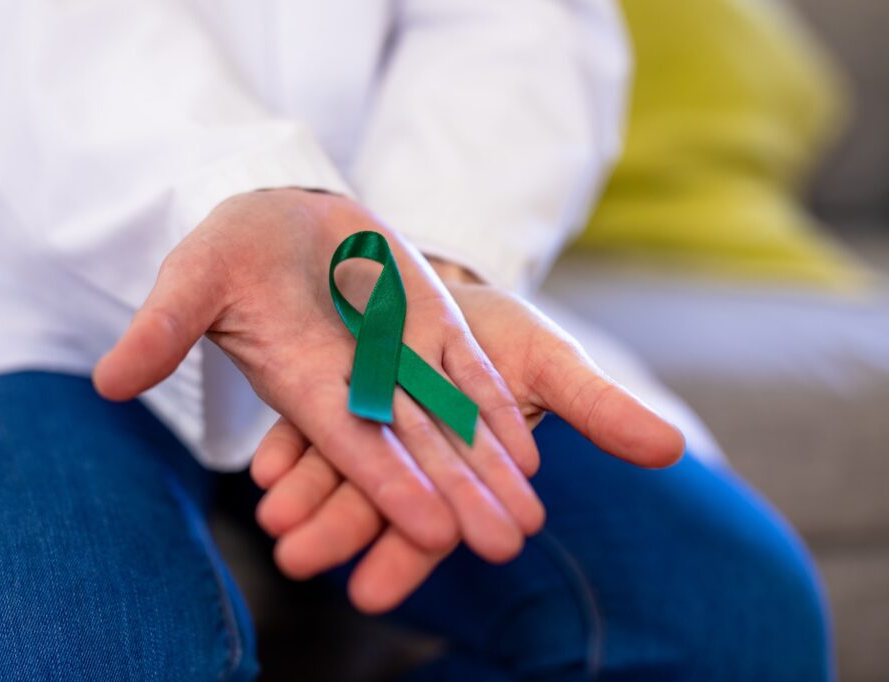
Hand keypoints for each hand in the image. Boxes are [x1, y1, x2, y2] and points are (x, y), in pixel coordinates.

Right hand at [94, 189, 544, 563]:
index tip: (431, 528)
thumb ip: (163, 328)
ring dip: (490, 466)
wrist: (283, 220)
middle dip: (459, 496)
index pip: (350, 443)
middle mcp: (358, 383)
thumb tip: (107, 382)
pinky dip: (496, 408)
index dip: (388, 484)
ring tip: (529, 517)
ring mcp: (400, 356)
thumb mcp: (194, 277)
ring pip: (451, 420)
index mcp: (303, 381)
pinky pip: (468, 372)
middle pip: (415, 448)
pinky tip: (531, 448)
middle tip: (506, 544)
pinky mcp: (430, 325)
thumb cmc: (231, 252)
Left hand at [252, 275, 683, 612]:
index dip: (406, 553)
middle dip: (336, 531)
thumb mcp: (553, 365)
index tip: (373, 594)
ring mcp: (363, 418)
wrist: (455, 286)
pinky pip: (302, 418)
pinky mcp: (328, 384)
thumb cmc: (508, 336)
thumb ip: (598, 409)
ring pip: (330, 465)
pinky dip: (285, 443)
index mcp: (457, 460)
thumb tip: (674, 448)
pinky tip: (262, 464)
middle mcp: (405, 450)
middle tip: (296, 561)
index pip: (432, 517)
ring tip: (271, 520)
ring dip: (301, 495)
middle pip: (368, 498)